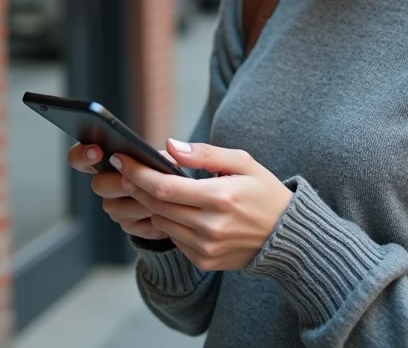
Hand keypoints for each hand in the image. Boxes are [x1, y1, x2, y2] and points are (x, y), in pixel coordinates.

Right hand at [67, 143, 169, 240]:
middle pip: (98, 184)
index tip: (97, 152)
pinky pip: (133, 226)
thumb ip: (167, 154)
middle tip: (135, 181)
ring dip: (140, 203)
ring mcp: (115, 206)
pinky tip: (166, 216)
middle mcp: (106, 184)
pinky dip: (151, 222)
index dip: (82, 154)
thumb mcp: (172, 158)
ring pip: (116, 208)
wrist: (183, 202)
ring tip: (164, 201)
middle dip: (119, 182)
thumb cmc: (171, 173)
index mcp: (110, 160)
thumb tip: (169, 152)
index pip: (79, 157)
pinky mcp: (129, 225)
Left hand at [111, 140, 292, 271]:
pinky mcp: (204, 260)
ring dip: (150, 205)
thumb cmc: (264, 193)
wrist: (286, 237)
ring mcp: (206, 247)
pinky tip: (172, 209)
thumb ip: (205, 154)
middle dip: (136, 186)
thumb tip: (169, 147)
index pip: (165, 187)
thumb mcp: (243, 163)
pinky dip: (167, 222)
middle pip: (157, 206)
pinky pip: (173, 239)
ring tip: (147, 187)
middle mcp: (211, 226)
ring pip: (161, 223)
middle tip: (124, 170)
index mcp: (220, 197)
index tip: (121, 160)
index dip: (138, 173)